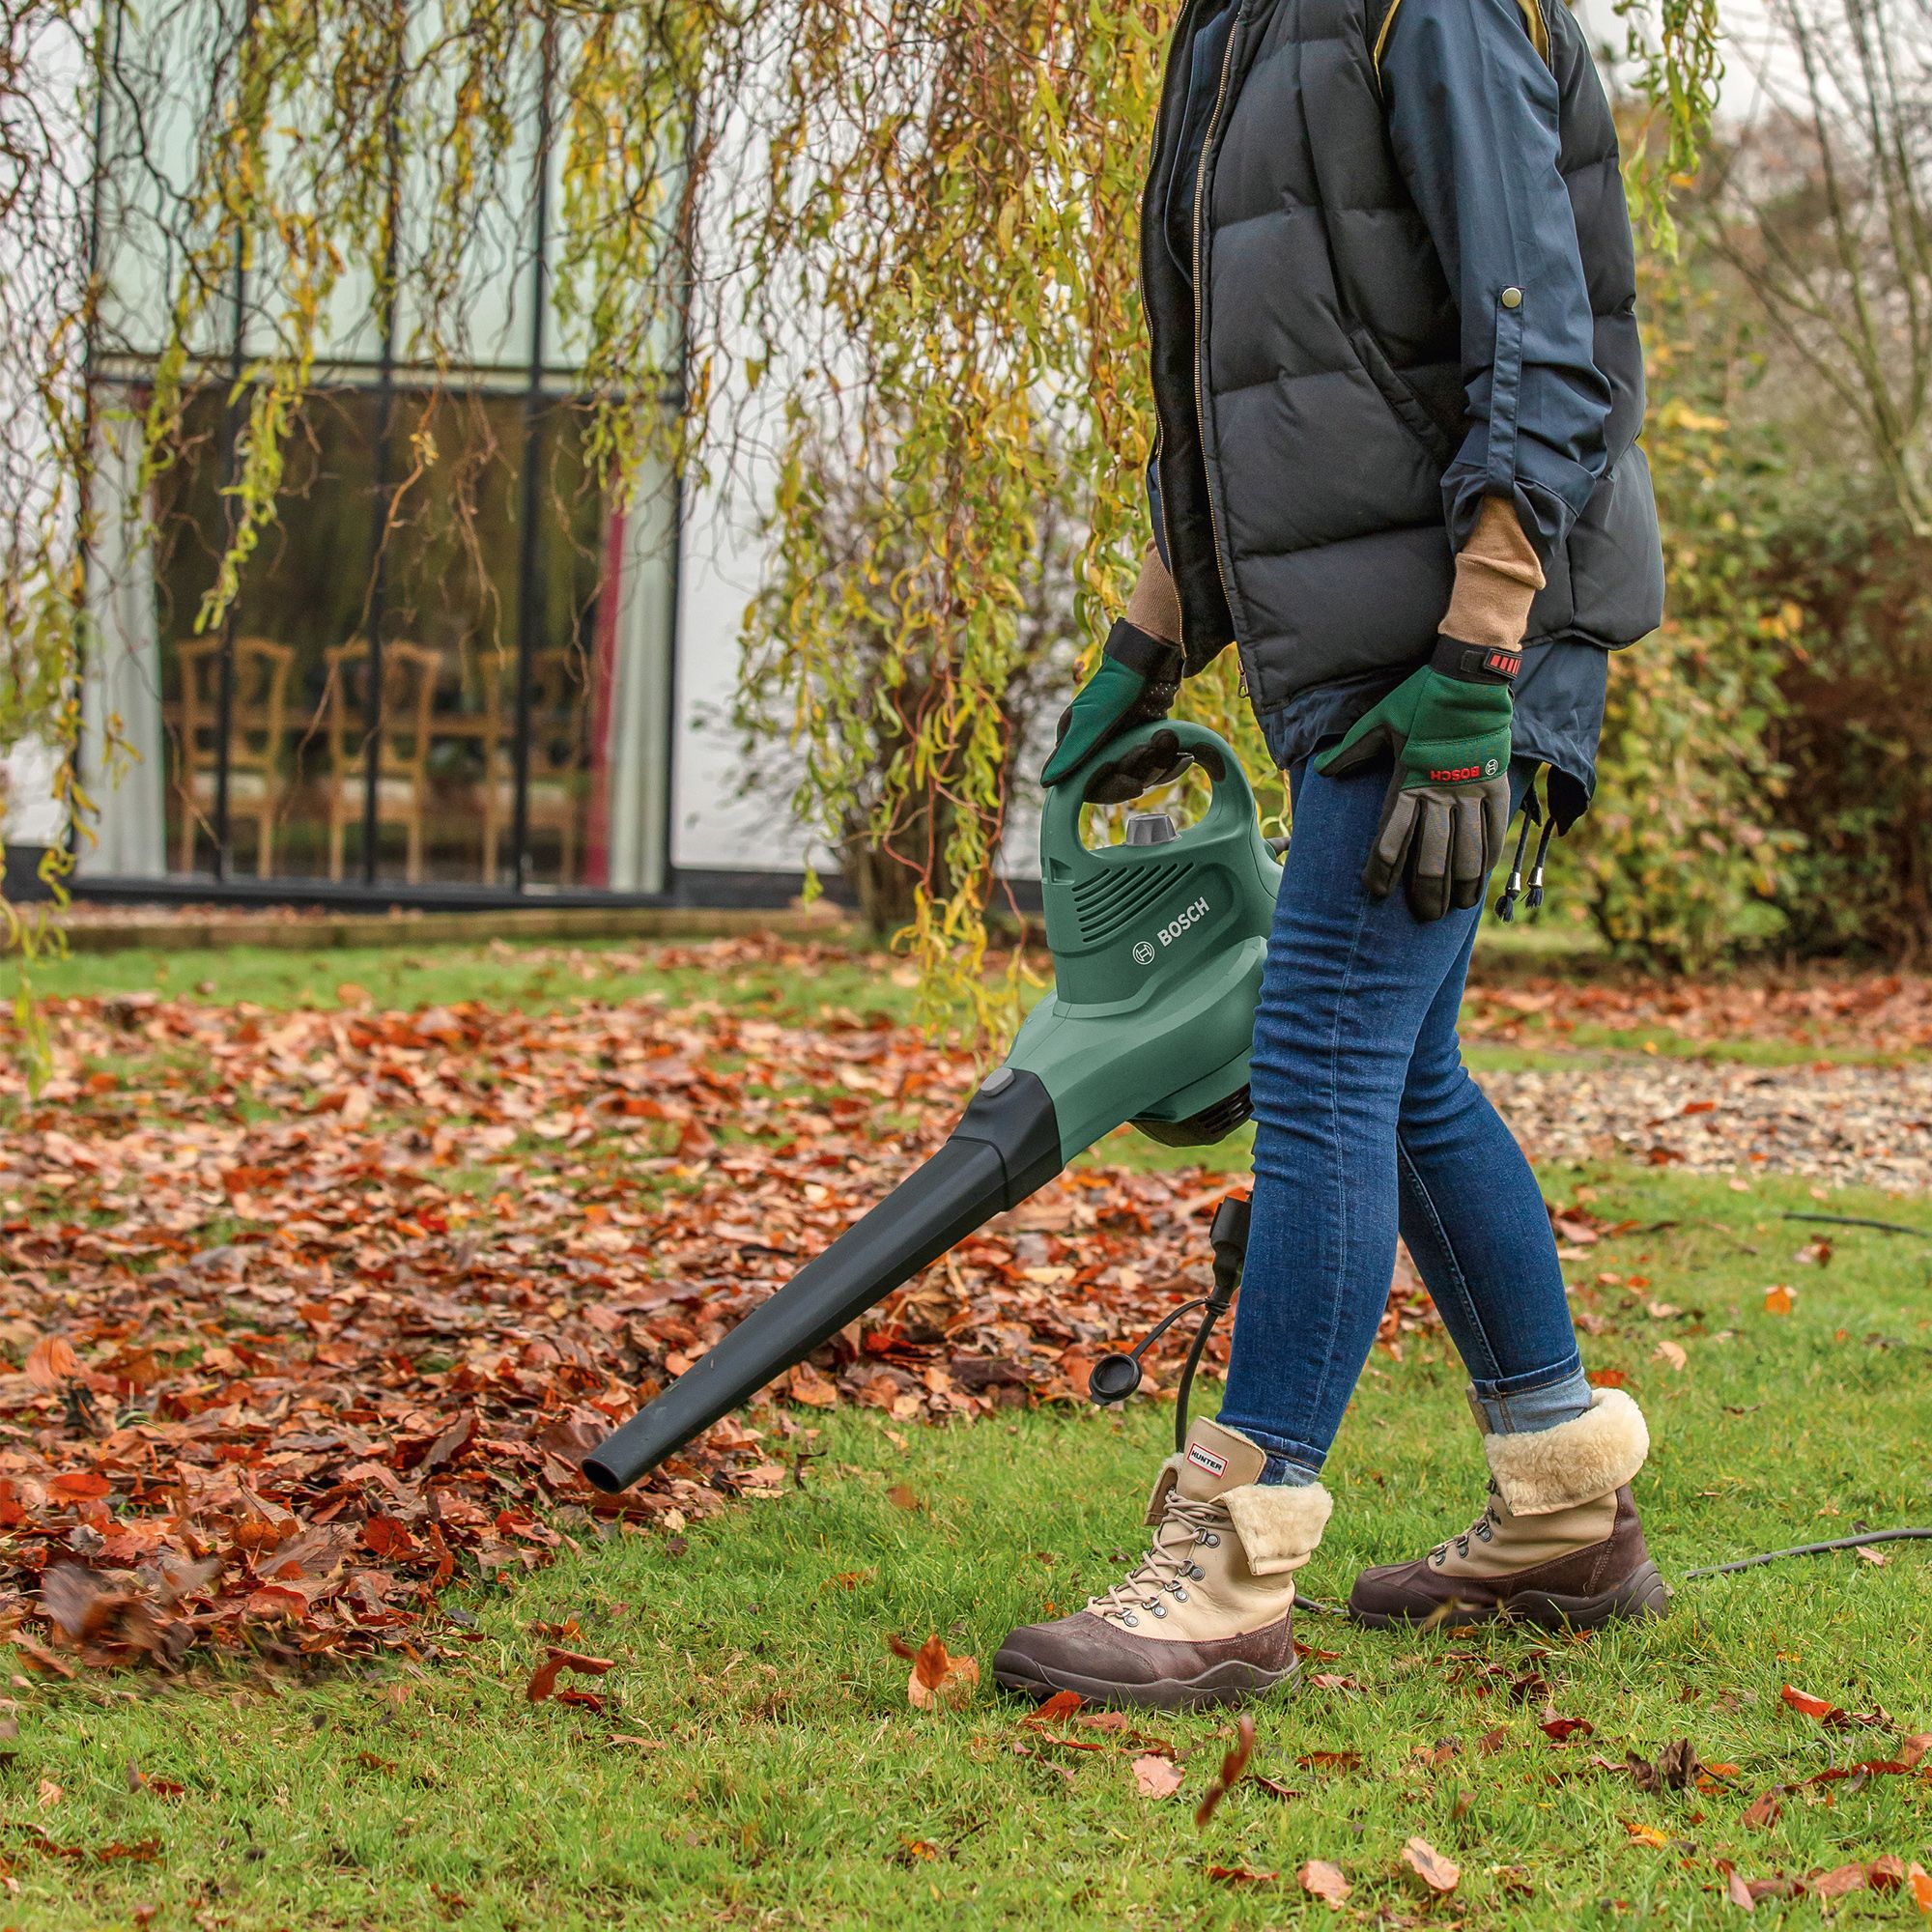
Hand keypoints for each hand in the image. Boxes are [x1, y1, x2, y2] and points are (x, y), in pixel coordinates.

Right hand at [1041, 619, 1184, 790]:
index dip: (1112, 788)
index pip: (1087, 785)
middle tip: (1152, 748)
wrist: (1151, 658)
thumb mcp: (1091, 721)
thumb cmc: (1116, 686)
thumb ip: (1070, 754)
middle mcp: (1096, 748)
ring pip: (1141, 775)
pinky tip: (1183, 753)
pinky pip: (1157, 765)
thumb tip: (1045, 782)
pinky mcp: (1143, 740)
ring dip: (1159, 762)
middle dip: (1141, 770)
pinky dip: (1170, 761)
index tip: (1134, 784)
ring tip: (1166, 736)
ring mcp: (1121, 745)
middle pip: (1118, 782)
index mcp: (1075, 745)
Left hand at [1315, 639, 1517, 921]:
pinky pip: (1494, 833)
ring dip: (1462, 887)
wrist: (1469, 678)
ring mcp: (1472, 793)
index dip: (1382, 870)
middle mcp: (1440, 795)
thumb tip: (1322, 769)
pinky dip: (1489, 861)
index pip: (1391, 839)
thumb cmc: (1421, 699)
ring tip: (1455, 909)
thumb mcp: (1379, 721)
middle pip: (1433, 859)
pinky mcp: (1497, 787)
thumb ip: (1351, 751)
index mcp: (1408, 783)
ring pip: (1469, 854)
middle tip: (1423, 915)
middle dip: (1426, 893)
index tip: (1376, 890)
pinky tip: (1483, 881)